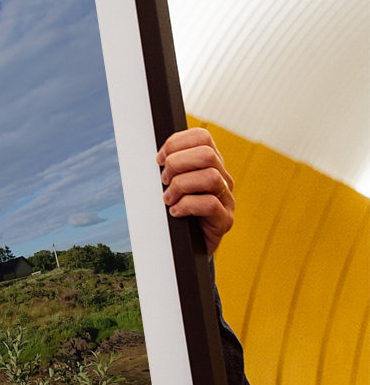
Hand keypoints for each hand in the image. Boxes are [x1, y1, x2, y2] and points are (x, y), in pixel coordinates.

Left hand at [157, 128, 234, 255]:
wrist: (187, 247)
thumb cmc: (177, 211)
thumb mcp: (171, 184)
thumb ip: (169, 167)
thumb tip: (157, 156)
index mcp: (211, 164)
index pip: (201, 137)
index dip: (176, 143)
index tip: (159, 159)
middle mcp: (223, 178)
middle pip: (207, 154)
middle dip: (177, 164)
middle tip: (164, 181)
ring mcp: (227, 199)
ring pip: (210, 177)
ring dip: (181, 186)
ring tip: (168, 199)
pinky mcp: (225, 220)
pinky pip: (210, 204)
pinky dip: (186, 206)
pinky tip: (176, 212)